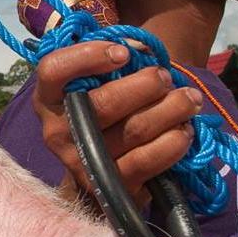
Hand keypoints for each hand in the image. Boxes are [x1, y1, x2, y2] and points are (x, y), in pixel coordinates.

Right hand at [33, 41, 202, 200]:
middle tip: (165, 77)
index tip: (123, 53)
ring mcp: (81, 162)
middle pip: (105, 103)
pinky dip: (173, 142)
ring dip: (171, 110)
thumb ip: (113, 62)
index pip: (54, 70)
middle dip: (146, 85)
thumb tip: (143, 51)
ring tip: (189, 100)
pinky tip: (185, 131)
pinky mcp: (109, 185)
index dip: (88, 56)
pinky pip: (147, 160)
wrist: (101, 167)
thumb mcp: (98, 83)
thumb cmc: (105, 110)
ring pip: (134, 130)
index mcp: (48, 99)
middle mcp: (57, 132)